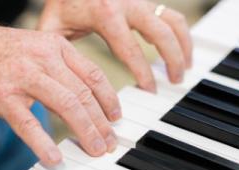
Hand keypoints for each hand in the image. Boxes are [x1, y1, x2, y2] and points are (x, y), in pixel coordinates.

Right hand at [0, 22, 119, 165]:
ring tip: (95, 152)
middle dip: (101, 123)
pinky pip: (28, 123)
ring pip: (66, 105)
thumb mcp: (36, 49)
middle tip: (110, 144)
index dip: (109, 100)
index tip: (116, 119)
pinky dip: (43, 144)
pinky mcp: (2, 96)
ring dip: (85, 132)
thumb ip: (61, 70)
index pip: (93, 76)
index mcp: (56, 46)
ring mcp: (23, 76)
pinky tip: (55, 159)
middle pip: (83, 94)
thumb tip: (85, 103)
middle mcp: (43, 58)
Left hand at [38, 0, 192, 91]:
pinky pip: (171, 15)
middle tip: (173, 83)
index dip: (143, 73)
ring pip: (173, 22)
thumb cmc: (63, 0)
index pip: (131, 50)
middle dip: (172, 60)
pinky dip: (181, 33)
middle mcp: (128, 4)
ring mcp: (140, 0)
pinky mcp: (145, 0)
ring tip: (185, 68)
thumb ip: (56, 54)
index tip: (150, 91)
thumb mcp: (53, 25)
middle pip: (161, 34)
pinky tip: (182, 50)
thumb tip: (56, 84)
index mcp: (105, 14)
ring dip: (183, 46)